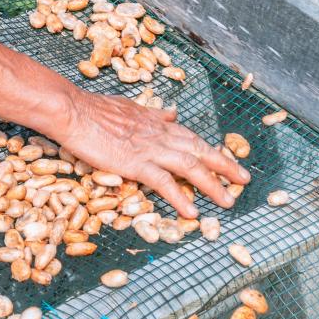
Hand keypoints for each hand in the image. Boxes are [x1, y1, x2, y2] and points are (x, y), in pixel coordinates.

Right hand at [49, 90, 251, 218]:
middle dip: (225, 165)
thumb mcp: (130, 106)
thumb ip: (152, 114)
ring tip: (228, 201)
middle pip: (200, 150)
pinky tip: (192, 212)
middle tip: (245, 180)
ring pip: (190, 167)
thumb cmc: (93, 109)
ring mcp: (150, 149)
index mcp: (158, 122)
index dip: (212, 150)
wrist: (73, 110)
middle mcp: (160, 134)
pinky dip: (180, 197)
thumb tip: (171, 113)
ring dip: (212, 185)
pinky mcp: (135, 163)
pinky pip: (164, 183)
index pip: (192, 137)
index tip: (229, 160)